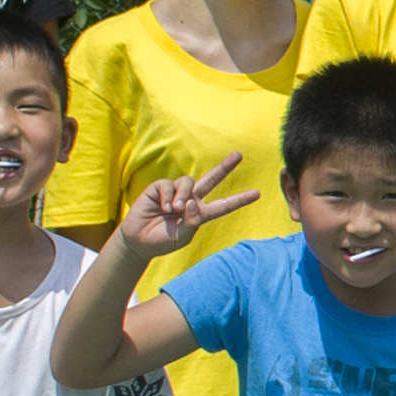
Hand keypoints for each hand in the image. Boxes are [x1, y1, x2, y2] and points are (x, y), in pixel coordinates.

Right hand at [122, 151, 253, 254]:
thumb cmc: (162, 241)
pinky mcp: (160, 188)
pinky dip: (167, 195)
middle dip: (225, 166)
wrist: (138, 241)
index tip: (257, 194)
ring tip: (173, 210)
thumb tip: (193, 202)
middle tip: (239, 154)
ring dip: (182, 195)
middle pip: (212, 179)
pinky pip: (168, 184)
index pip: (224, 206)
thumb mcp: (182, 236)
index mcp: (201, 214)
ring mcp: (176, 192)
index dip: (240, 200)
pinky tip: (161, 206)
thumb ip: (192, 221)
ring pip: (188, 182)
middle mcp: (191, 200)